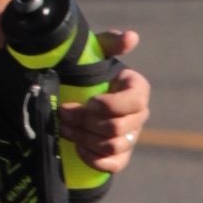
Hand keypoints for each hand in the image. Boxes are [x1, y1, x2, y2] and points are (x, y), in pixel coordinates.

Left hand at [61, 37, 148, 171]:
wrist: (71, 92)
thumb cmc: (84, 70)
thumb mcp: (94, 52)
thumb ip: (109, 42)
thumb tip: (131, 37)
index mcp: (137, 89)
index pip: (134, 103)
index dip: (111, 105)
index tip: (89, 101)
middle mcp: (139, 115)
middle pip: (118, 127)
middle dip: (87, 121)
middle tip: (64, 113)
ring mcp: (130, 137)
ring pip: (112, 146)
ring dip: (85, 138)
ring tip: (64, 128)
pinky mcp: (119, 155)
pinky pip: (114, 164)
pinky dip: (94, 159)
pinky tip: (78, 148)